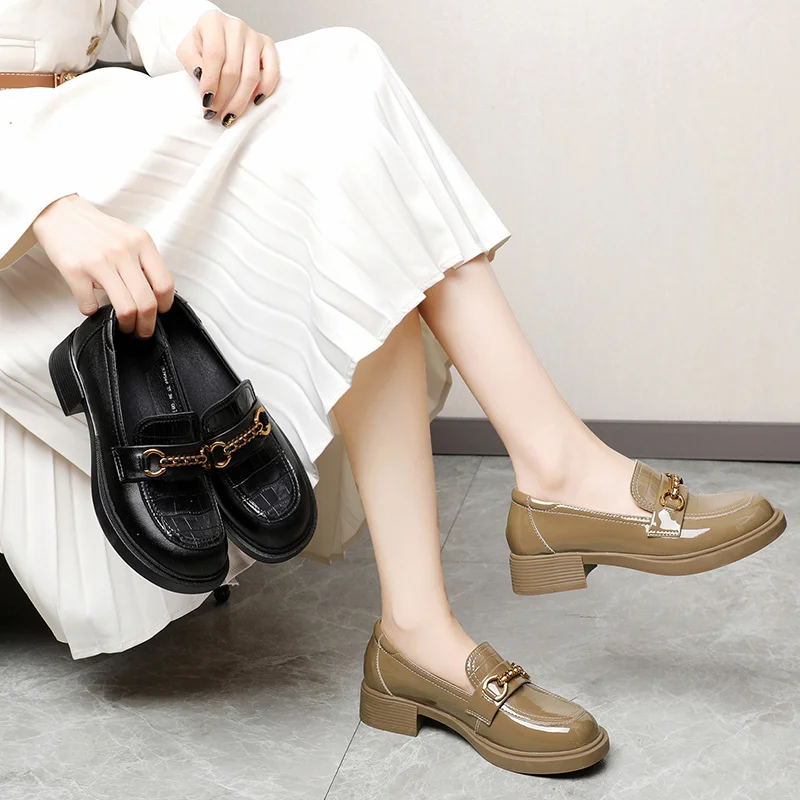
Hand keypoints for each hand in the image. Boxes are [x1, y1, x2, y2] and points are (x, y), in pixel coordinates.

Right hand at [32, 195, 174, 337]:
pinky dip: (93, 313)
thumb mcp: (130, 237)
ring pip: (125, 308)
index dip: (164, 306)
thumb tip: (156, 295)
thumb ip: (145, 261)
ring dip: (126, 325)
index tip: (159, 312)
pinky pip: (90, 305)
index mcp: (141, 243)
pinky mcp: (75, 270)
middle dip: (147, 324)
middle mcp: (123, 251)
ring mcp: (98, 261)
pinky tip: (93, 307)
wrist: (60, 213)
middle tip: (142, 330)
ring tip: (124, 326)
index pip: (164, 284)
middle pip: (146, 302)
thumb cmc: (98, 230)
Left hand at [177, 10, 279, 126]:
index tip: (206, 102)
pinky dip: (265, 90)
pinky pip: (272, 72)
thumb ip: (191, 61)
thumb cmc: (203, 46)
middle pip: (233, 69)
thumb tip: (202, 76)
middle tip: (215, 112)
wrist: (217, 36)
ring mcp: (254, 37)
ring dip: (240, 100)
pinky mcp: (268, 47)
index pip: (215, 56)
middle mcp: (236, 27)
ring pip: (251, 76)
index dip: (211, 82)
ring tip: (229, 115)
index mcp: (213, 21)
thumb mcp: (187, 49)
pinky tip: (255, 101)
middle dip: (223, 96)